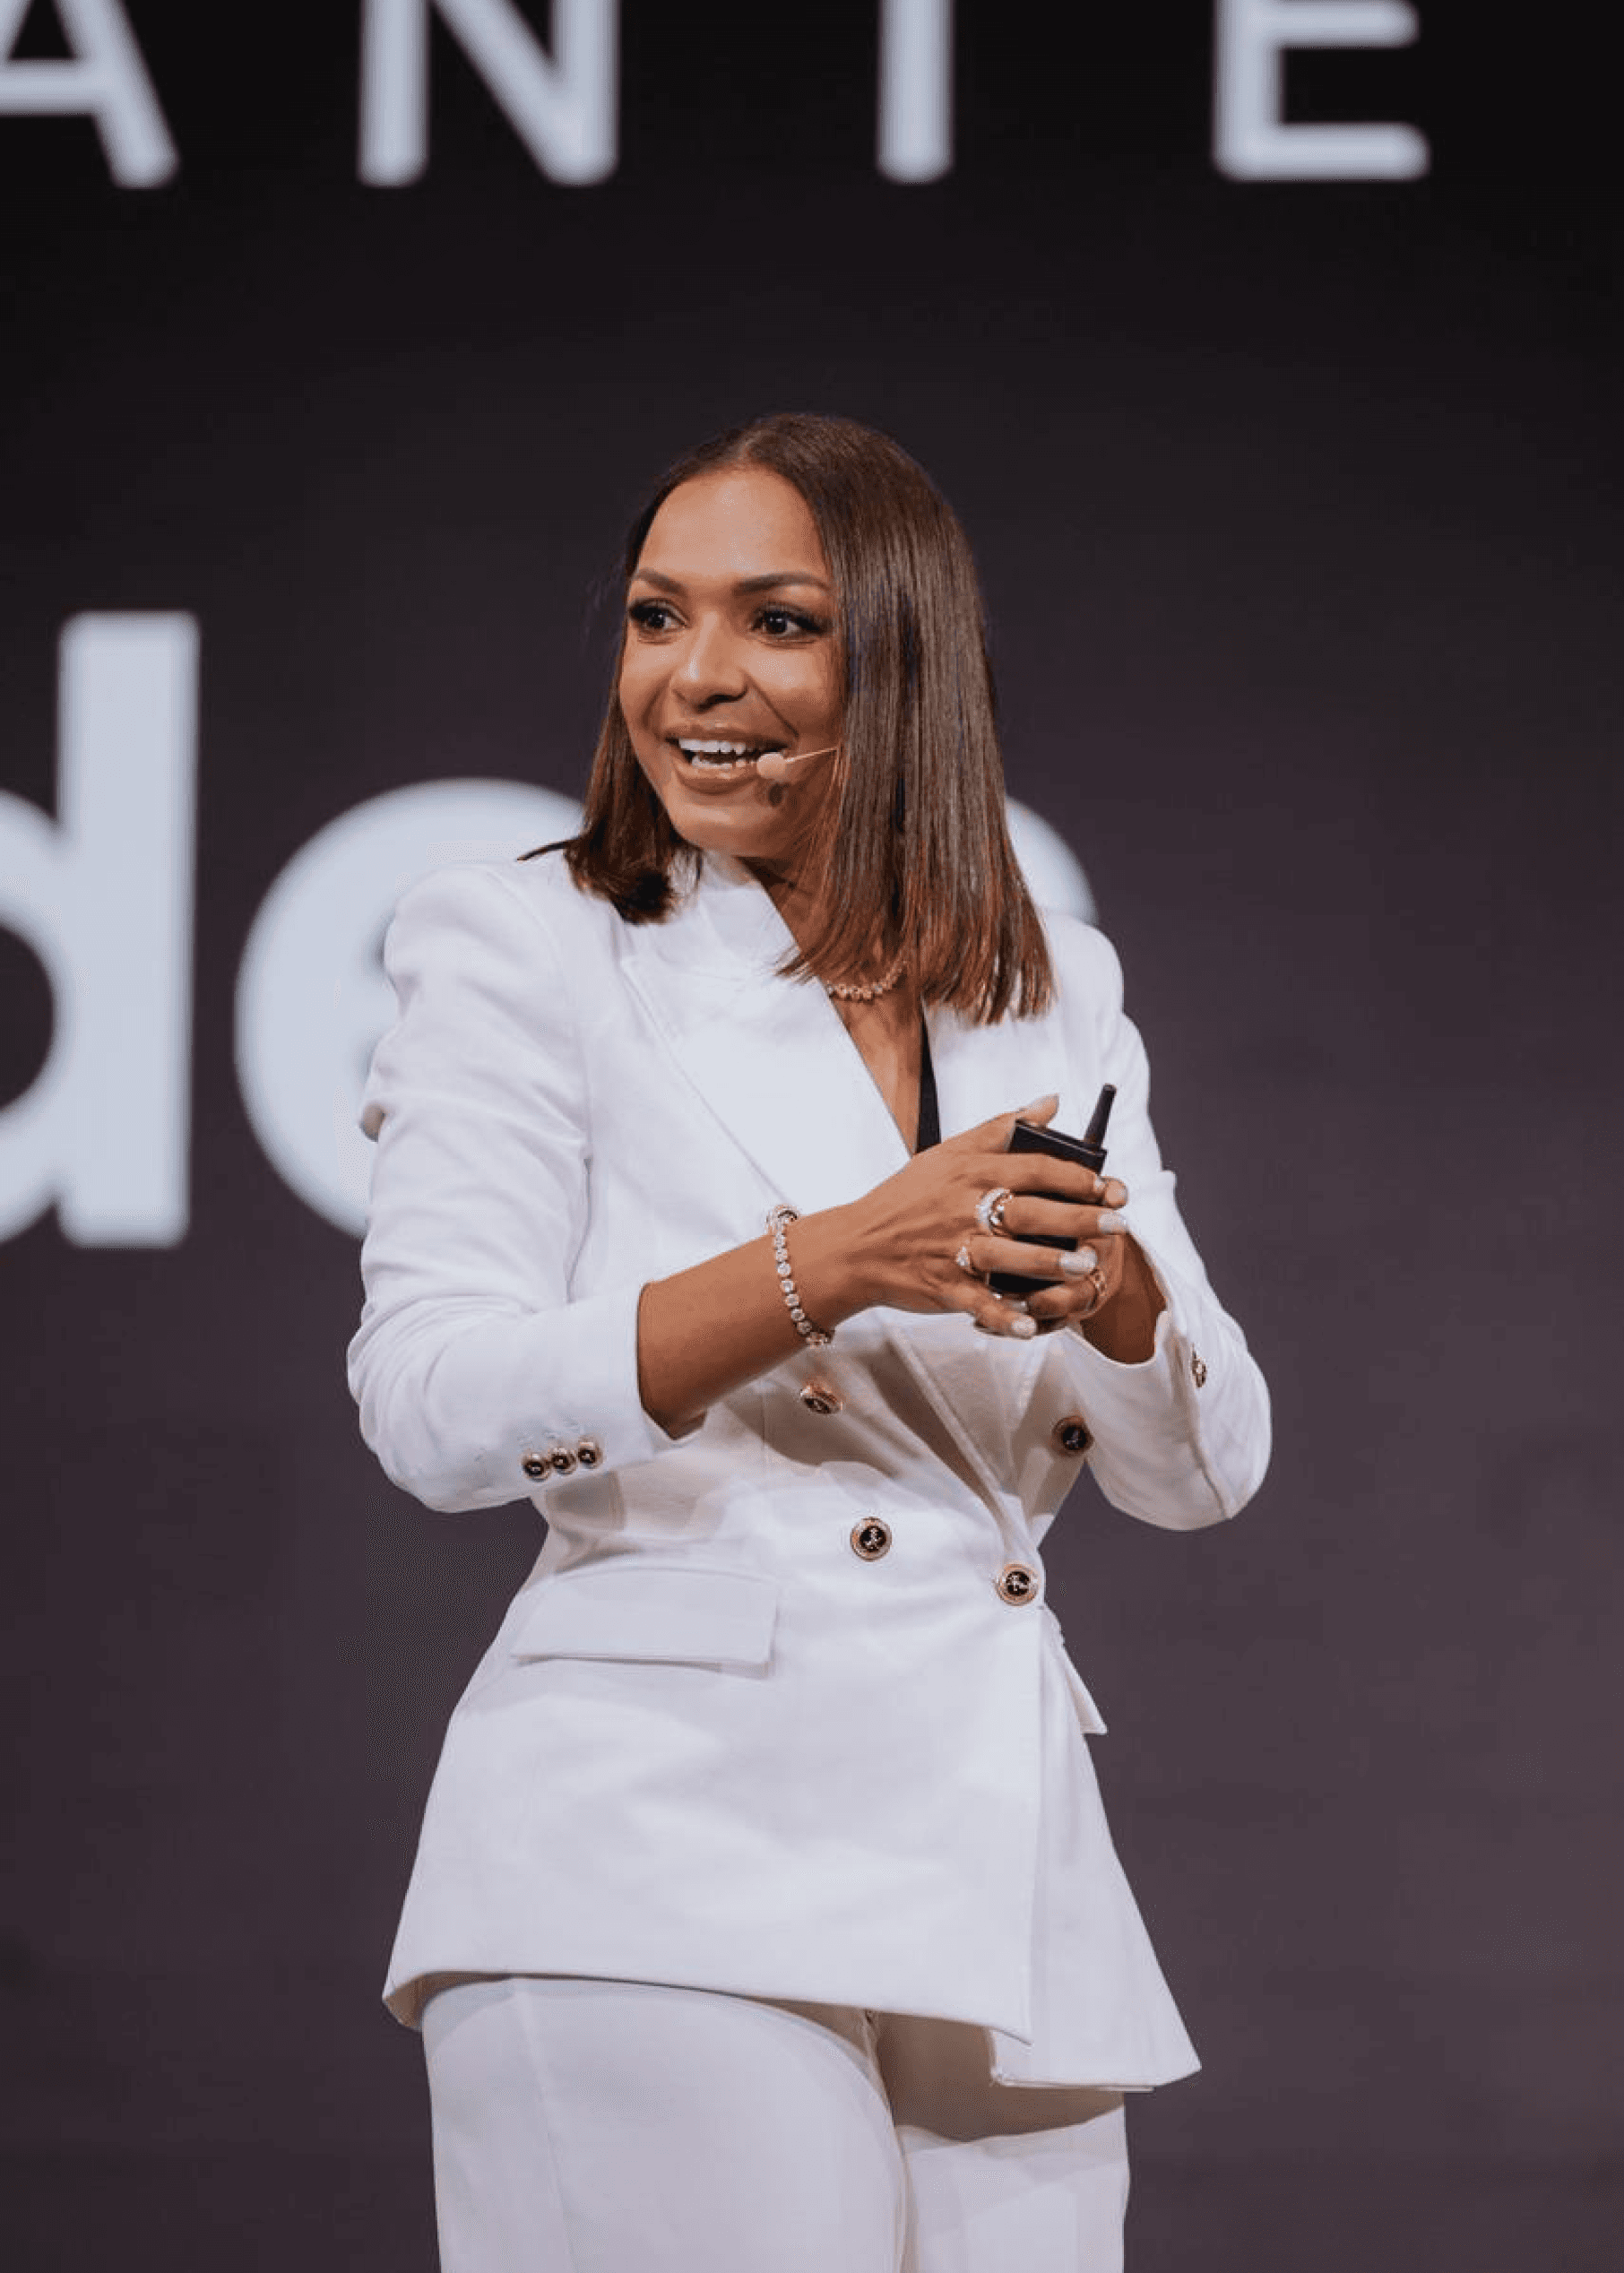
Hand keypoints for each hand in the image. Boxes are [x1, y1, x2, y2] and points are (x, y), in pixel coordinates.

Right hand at [826, 1094, 1136, 1339]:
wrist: (857, 1244)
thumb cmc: (907, 1197)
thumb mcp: (949, 1152)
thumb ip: (1002, 1127)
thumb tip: (1051, 1102)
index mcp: (969, 1173)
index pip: (1031, 1168)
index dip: (1074, 1176)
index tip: (1106, 1184)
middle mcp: (962, 1208)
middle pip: (1028, 1211)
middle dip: (1076, 1218)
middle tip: (1116, 1224)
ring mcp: (951, 1249)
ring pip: (1006, 1256)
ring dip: (1048, 1262)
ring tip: (1086, 1266)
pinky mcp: (941, 1285)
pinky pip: (977, 1303)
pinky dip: (1004, 1315)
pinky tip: (1032, 1325)